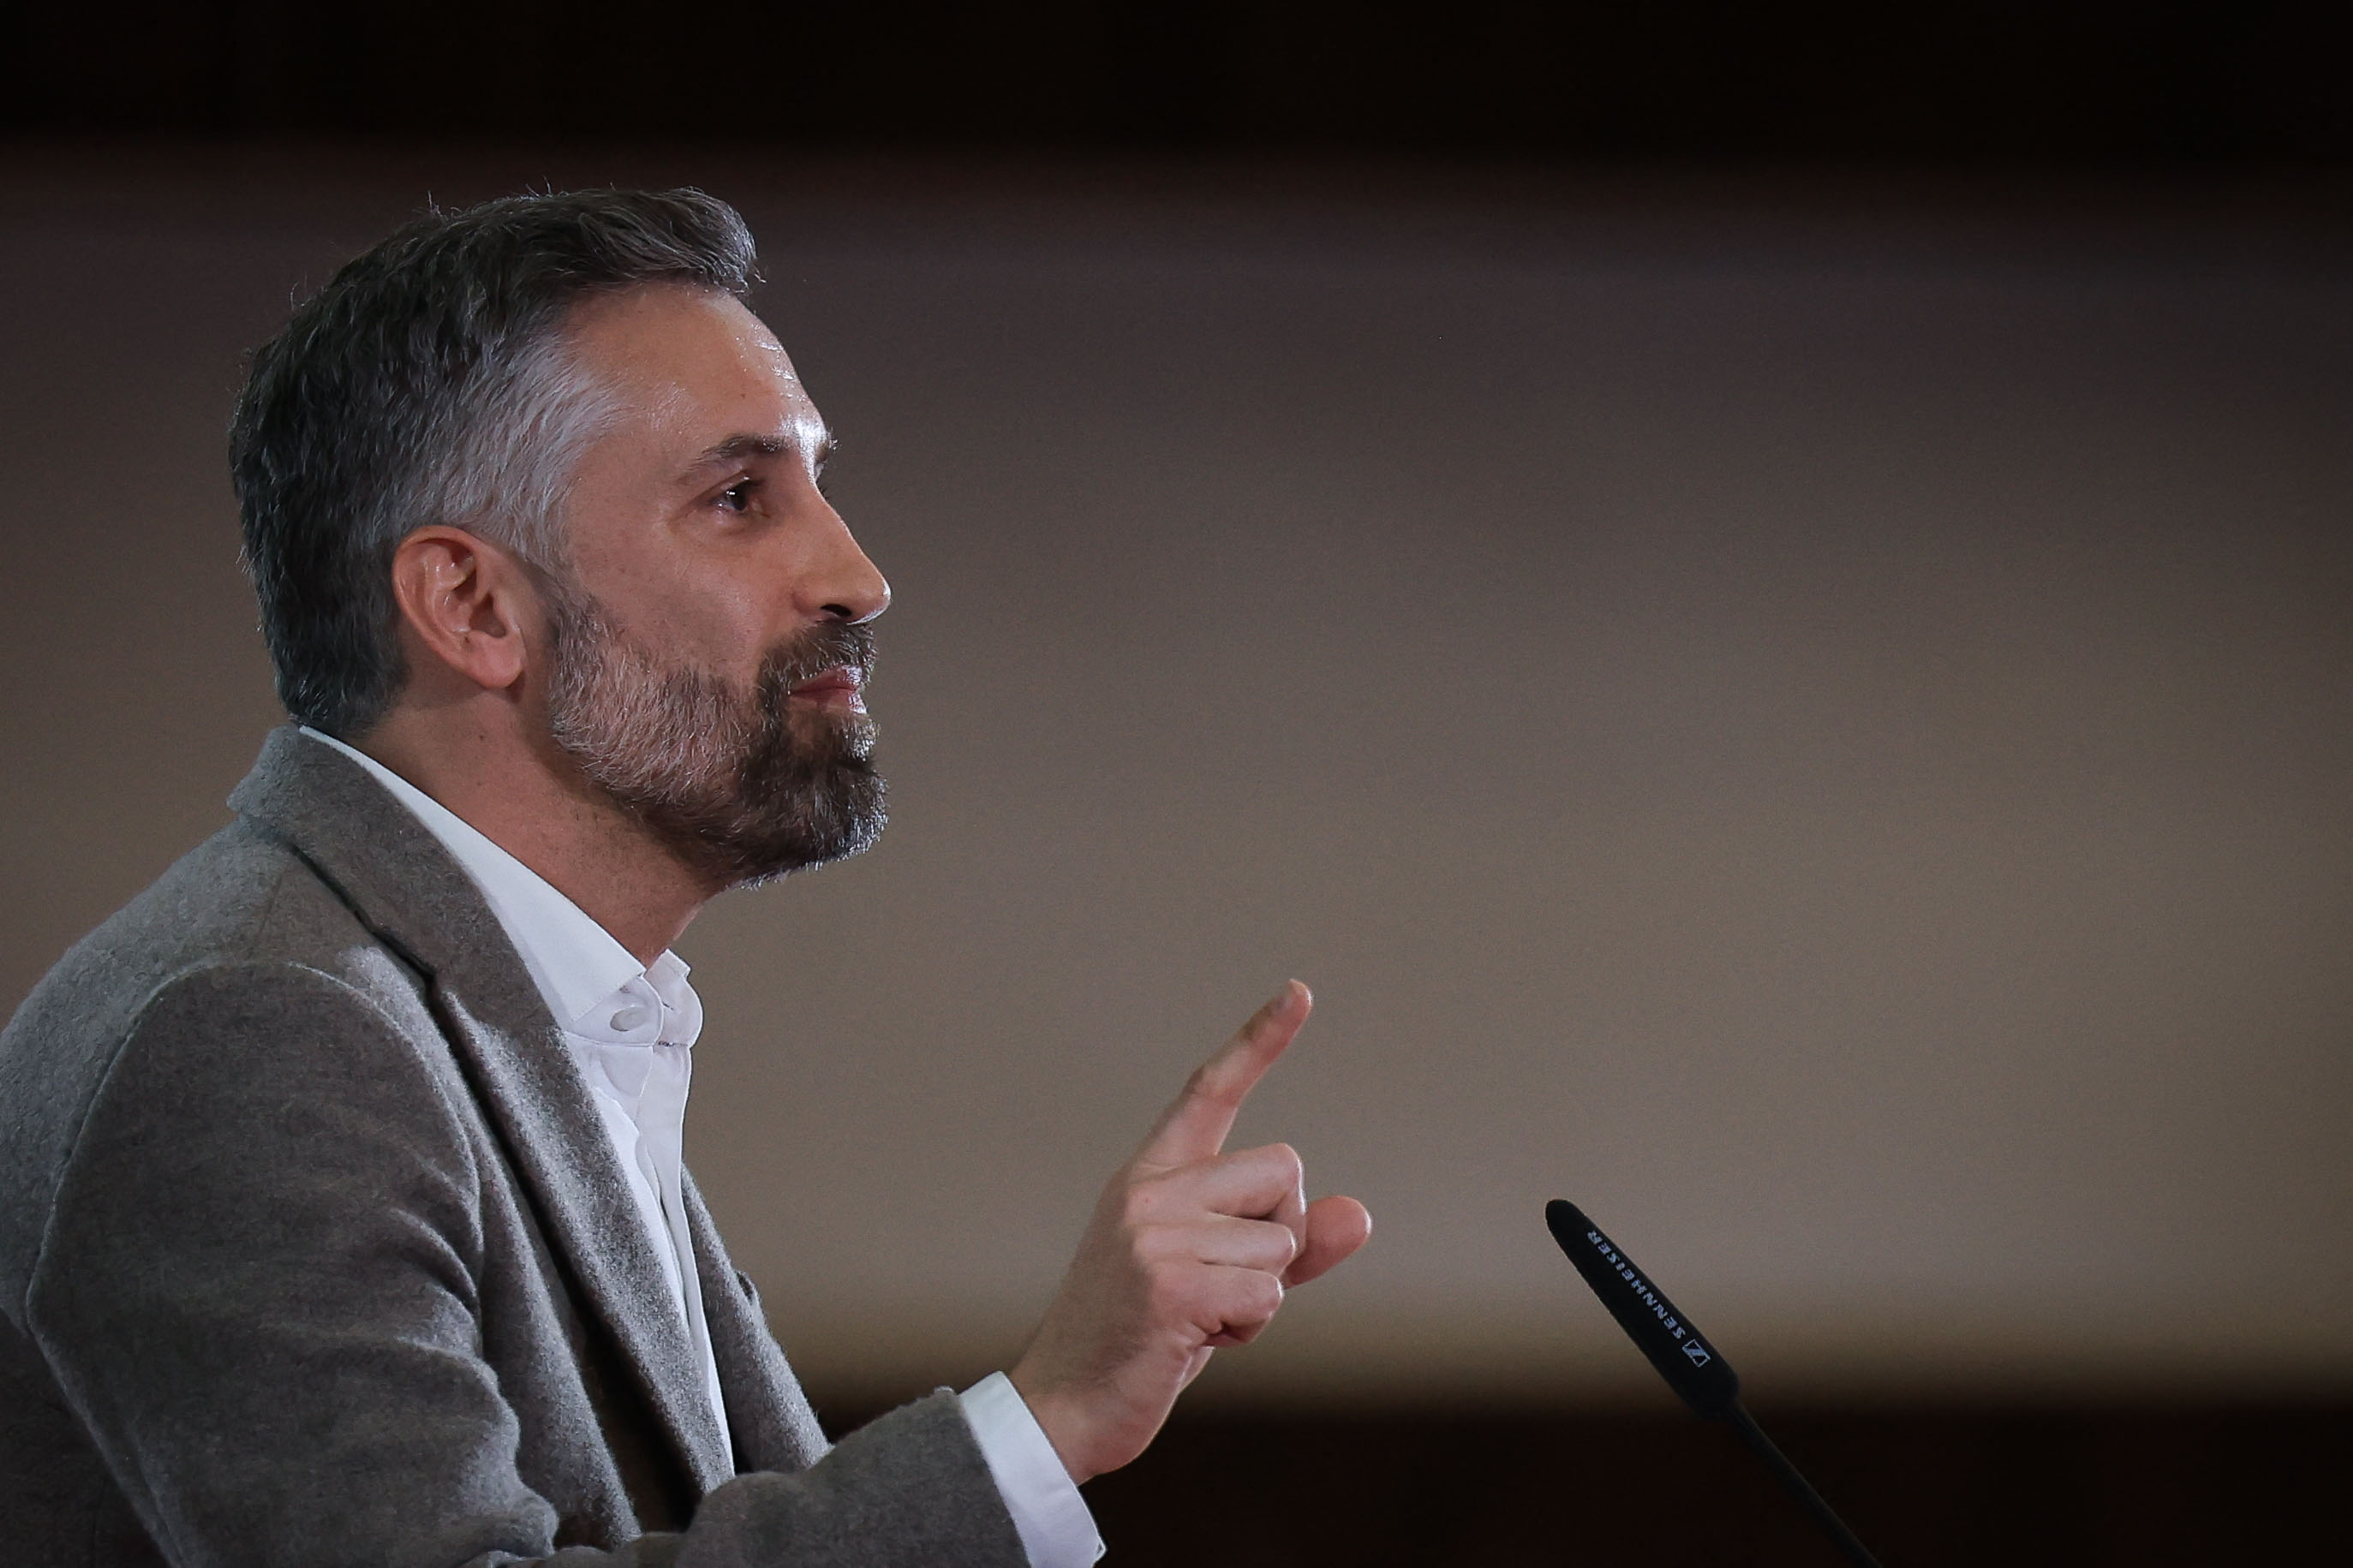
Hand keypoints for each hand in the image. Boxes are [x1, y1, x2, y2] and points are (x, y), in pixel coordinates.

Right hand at [1008, 981, 1372, 1482]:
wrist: (1064, 1407)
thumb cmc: (1142, 1341)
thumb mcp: (1219, 1282)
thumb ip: (1289, 1248)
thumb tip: (1360, 1215)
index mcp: (1152, 1175)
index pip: (1211, 1090)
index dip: (1259, 1040)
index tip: (1301, 991)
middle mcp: (1150, 1190)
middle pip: (1285, 1172)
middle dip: (1281, 1235)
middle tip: (1221, 1285)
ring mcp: (1154, 1234)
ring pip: (1282, 1243)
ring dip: (1261, 1298)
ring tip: (1197, 1319)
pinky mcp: (1168, 1284)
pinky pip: (1268, 1293)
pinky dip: (1250, 1328)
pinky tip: (1194, 1341)